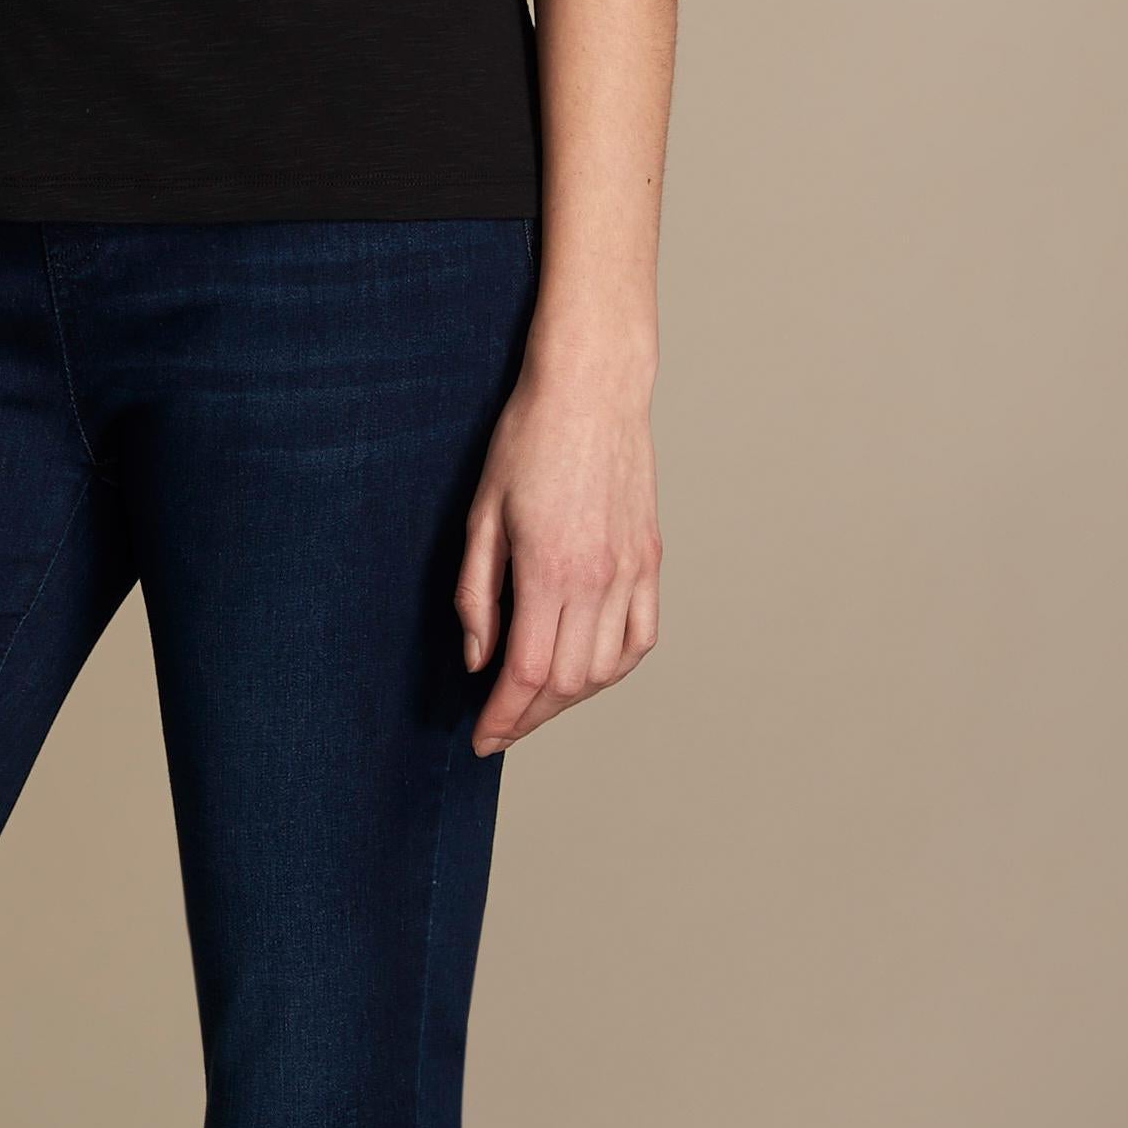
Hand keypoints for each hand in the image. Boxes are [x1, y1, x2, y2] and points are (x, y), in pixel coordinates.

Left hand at [455, 353, 659, 752]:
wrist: (593, 389)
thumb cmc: (528, 439)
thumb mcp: (481, 515)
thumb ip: (478, 595)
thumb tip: (478, 660)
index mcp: (551, 571)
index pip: (528, 673)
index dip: (503, 716)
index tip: (482, 738)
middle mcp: (599, 580)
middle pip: (568, 683)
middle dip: (530, 717)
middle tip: (500, 728)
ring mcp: (632, 572)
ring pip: (607, 668)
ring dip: (570, 699)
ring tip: (536, 705)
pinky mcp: (650, 560)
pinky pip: (641, 638)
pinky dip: (614, 669)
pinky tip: (588, 674)